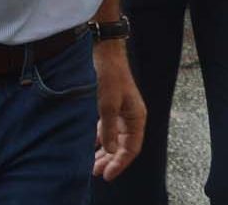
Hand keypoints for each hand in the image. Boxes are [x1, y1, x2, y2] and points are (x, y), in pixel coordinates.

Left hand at [92, 42, 145, 181]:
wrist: (105, 52)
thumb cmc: (110, 76)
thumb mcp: (107, 104)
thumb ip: (108, 129)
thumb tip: (109, 150)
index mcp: (137, 117)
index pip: (131, 148)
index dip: (119, 164)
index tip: (106, 175)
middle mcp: (131, 117)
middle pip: (122, 146)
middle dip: (110, 161)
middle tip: (95, 172)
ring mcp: (122, 112)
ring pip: (114, 139)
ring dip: (104, 152)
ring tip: (92, 165)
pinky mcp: (112, 107)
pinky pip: (108, 129)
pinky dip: (100, 139)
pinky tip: (91, 146)